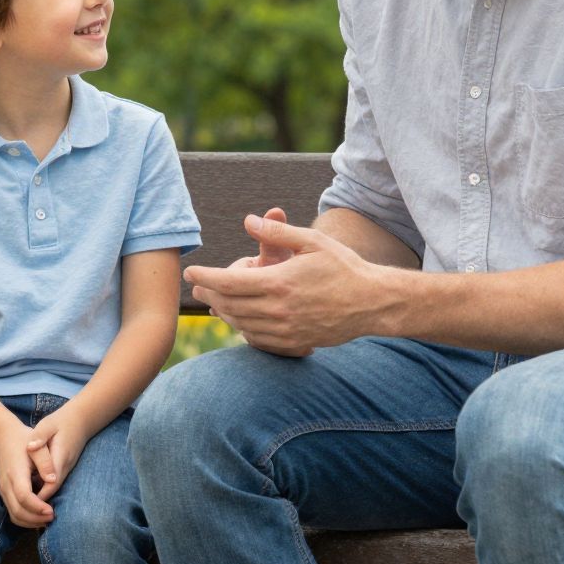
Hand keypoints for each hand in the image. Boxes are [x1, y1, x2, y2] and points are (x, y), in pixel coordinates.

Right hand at [0, 423, 54, 528]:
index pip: (23, 496)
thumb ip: (45, 462)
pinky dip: (25, 519)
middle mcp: (6, 485)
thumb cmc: (24, 440)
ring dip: (30, 522)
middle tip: (53, 517)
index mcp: (15, 473)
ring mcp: (3, 491)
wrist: (3, 438)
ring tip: (47, 520)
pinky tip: (38, 517)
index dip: (37, 507)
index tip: (52, 510)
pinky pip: (12, 512)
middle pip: (17, 510)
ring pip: (14, 515)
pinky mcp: (4, 494)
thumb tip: (52, 480)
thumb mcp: (37, 446)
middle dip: (35, 518)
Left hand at [23, 405, 96, 503]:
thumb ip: (40, 435)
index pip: (50, 483)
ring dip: (40, 499)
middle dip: (39, 504)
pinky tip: (29, 493)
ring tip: (23, 509)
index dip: (39, 496)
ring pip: (53, 490)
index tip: (24, 504)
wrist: (81, 420)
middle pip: (52, 491)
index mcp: (60, 458)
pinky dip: (42, 491)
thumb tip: (30, 447)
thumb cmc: (62, 422)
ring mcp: (65, 469)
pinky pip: (53, 485)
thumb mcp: (49, 424)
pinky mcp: (63, 469)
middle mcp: (64, 467)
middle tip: (21, 513)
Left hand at [183, 214, 391, 357]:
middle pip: (229, 305)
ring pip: (241, 324)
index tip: (191, 272)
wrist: (372, 303)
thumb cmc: (343, 266)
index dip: (205, 276)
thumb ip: (277, 233)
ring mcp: (286, 331)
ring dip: (224, 312)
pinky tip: (242, 320)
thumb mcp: (312, 241)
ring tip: (216, 300)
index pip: (228, 282)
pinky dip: (243, 329)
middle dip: (210, 294)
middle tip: (199, 285)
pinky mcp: (294, 344)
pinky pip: (257, 340)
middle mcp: (278, 310)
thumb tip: (248, 220)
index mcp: (279, 282)